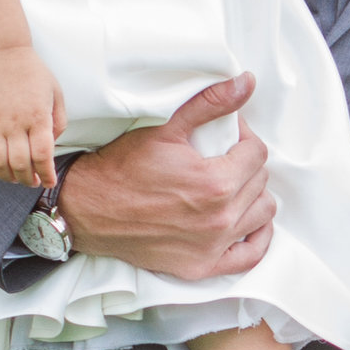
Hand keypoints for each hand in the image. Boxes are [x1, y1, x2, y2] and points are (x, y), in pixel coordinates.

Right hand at [0, 48, 64, 187]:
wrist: (1, 52)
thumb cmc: (32, 72)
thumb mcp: (56, 93)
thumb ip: (58, 121)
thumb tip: (52, 147)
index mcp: (38, 117)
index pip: (42, 155)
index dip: (46, 174)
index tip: (48, 181)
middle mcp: (15, 122)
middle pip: (20, 163)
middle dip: (26, 179)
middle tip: (30, 181)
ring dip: (5, 176)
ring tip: (12, 178)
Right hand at [58, 73, 275, 279]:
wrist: (87, 209)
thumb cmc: (122, 168)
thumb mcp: (166, 128)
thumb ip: (210, 104)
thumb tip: (246, 82)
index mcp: (216, 182)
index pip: (257, 153)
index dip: (244, 138)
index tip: (227, 136)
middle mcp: (220, 219)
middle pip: (260, 182)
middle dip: (246, 163)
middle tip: (224, 156)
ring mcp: (212, 247)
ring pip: (262, 215)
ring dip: (253, 196)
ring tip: (233, 184)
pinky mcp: (201, 267)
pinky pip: (249, 257)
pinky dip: (256, 239)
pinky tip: (247, 221)